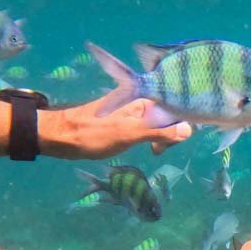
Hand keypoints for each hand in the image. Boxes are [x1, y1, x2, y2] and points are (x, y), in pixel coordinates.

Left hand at [39, 96, 192, 158]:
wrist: (62, 136)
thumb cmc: (94, 135)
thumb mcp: (129, 134)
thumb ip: (159, 131)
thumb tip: (189, 129)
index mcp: (144, 99)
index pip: (175, 108)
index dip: (180, 126)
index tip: (169, 144)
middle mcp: (141, 101)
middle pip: (169, 114)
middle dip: (171, 133)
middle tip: (158, 151)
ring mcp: (134, 110)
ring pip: (160, 121)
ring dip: (162, 137)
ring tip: (154, 151)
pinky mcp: (126, 119)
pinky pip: (149, 125)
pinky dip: (152, 136)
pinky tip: (148, 147)